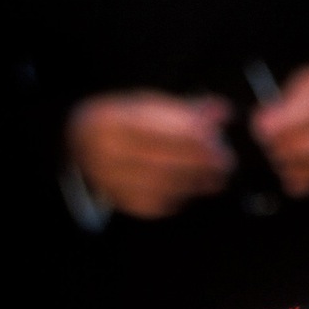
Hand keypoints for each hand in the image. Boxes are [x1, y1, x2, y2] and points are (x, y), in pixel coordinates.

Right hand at [66, 91, 234, 219]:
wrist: (83, 143)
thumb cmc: (125, 121)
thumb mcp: (149, 104)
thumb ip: (186, 109)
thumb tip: (223, 111)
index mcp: (109, 121)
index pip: (155, 131)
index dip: (189, 138)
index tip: (216, 141)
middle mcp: (102, 153)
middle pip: (160, 162)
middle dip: (198, 164)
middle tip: (225, 163)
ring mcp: (109, 181)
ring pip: (160, 186)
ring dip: (195, 183)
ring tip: (217, 178)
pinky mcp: (120, 202)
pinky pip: (156, 204)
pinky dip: (180, 197)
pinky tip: (195, 188)